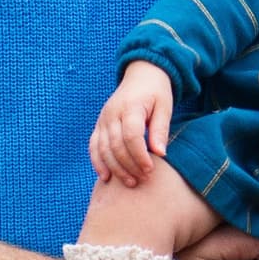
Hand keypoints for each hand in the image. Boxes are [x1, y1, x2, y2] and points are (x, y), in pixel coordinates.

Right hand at [90, 64, 172, 186]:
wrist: (141, 76)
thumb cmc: (156, 93)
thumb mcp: (164, 107)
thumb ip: (160, 129)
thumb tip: (161, 153)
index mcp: (130, 106)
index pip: (131, 136)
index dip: (140, 156)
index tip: (150, 170)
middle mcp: (112, 113)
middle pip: (115, 145)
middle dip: (129, 166)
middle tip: (142, 180)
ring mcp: (103, 119)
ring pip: (103, 148)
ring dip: (115, 168)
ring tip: (130, 183)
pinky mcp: (99, 125)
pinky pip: (93, 146)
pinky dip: (98, 162)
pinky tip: (106, 177)